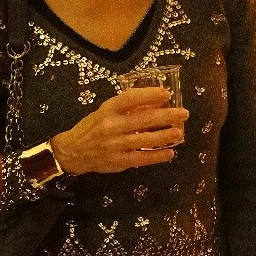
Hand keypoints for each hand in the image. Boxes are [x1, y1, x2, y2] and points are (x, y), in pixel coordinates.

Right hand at [51, 88, 187, 175]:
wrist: (73, 151)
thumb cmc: (92, 128)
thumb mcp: (105, 112)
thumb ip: (126, 108)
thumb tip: (154, 103)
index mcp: (107, 110)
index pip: (129, 99)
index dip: (148, 95)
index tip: (166, 93)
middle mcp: (111, 126)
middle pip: (142, 120)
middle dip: (166, 116)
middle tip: (183, 113)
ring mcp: (115, 145)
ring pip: (145, 140)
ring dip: (165, 136)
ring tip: (179, 132)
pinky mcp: (118, 161)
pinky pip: (141, 158)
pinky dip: (157, 156)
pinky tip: (169, 153)